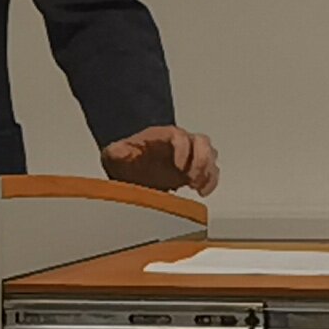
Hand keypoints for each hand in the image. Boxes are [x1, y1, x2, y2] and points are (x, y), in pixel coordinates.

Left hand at [103, 124, 219, 197]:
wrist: (132, 167)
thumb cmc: (127, 159)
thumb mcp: (116, 154)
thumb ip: (118, 152)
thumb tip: (119, 153)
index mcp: (165, 136)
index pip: (181, 136)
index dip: (183, 150)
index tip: (178, 166)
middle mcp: (182, 142)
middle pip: (202, 143)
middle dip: (201, 161)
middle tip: (192, 178)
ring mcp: (191, 156)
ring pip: (210, 156)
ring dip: (207, 172)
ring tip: (197, 187)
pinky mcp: (195, 170)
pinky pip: (212, 172)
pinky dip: (210, 182)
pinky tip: (202, 192)